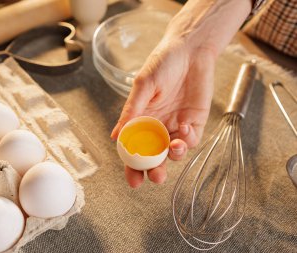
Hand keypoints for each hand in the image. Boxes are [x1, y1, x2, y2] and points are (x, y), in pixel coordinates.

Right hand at [111, 37, 215, 187]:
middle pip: (154, 156)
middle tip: (156, 176)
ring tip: (174, 148)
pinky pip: (191, 140)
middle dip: (154, 170)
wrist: (191, 49)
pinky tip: (184, 126)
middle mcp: (157, 126)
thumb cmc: (163, 62)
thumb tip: (115, 136)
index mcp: (141, 119)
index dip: (132, 166)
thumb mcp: (143, 85)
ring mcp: (175, 126)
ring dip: (173, 156)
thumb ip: (131, 110)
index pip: (134, 149)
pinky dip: (188, 139)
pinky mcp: (194, 123)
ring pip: (173, 152)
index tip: (133, 180)